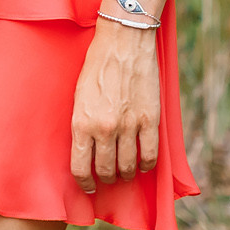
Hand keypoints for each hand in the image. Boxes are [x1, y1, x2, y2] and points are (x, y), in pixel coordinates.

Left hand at [69, 21, 160, 194]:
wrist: (123, 42)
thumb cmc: (97, 65)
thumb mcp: (78, 95)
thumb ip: (82, 123)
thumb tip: (86, 148)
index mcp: (81, 122)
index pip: (80, 167)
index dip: (84, 183)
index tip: (88, 187)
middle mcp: (104, 129)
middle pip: (105, 170)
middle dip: (105, 178)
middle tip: (106, 177)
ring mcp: (129, 126)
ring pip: (127, 167)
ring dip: (125, 174)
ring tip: (124, 171)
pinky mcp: (150, 121)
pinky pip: (150, 155)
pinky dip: (146, 164)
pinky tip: (142, 163)